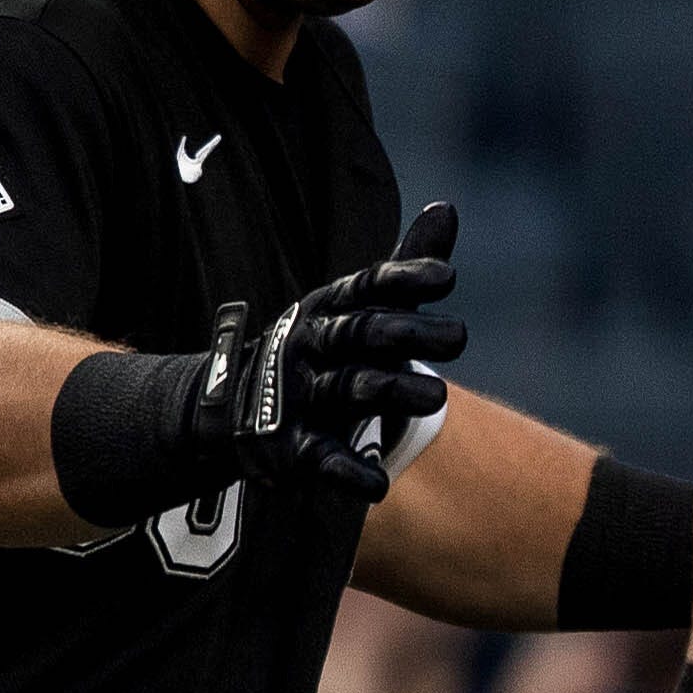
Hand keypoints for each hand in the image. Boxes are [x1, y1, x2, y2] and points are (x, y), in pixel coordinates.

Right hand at [189, 203, 465, 500]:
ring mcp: (298, 396)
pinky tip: (378, 485)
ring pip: (347, 390)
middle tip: (461, 337)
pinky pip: (320, 459)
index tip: (447, 277)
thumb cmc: (321, 351)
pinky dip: (347, 472)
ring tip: (438, 397)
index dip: (405, 279)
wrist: (231, 408)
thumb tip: (446, 207)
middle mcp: (312, 345)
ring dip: (391, 392)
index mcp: (330, 308)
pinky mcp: (290, 447)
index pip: (369, 286)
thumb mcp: (358, 307)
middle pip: (361, 335)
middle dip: (407, 334)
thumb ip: (403, 269)